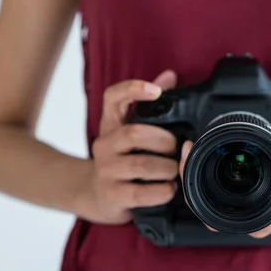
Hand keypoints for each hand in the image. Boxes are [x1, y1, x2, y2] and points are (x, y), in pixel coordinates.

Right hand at [76, 70, 179, 223]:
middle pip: (135, 133)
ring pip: (141, 165)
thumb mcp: (129, 131)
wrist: (95, 195)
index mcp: (111, 125)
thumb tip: (169, 75)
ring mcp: (106, 171)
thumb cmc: (121, 159)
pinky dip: (162, 191)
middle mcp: (105, 145)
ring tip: (174, 171)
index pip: (113, 98)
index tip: (156, 91)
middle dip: (164, 141)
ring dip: (167, 168)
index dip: (133, 89)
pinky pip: (141, 193)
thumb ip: (149, 104)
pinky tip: (168, 189)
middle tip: (176, 149)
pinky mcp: (112, 195)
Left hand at [179, 142, 270, 236]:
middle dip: (192, 173)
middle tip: (189, 145)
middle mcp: (252, 219)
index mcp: (260, 220)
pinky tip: (207, 154)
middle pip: (207, 201)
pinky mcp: (252, 197)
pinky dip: (212, 170)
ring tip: (194, 146)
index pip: (213, 210)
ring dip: (199, 171)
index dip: (195, 184)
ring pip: (213, 194)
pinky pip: (223, 187)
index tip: (191, 157)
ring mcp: (251, 209)